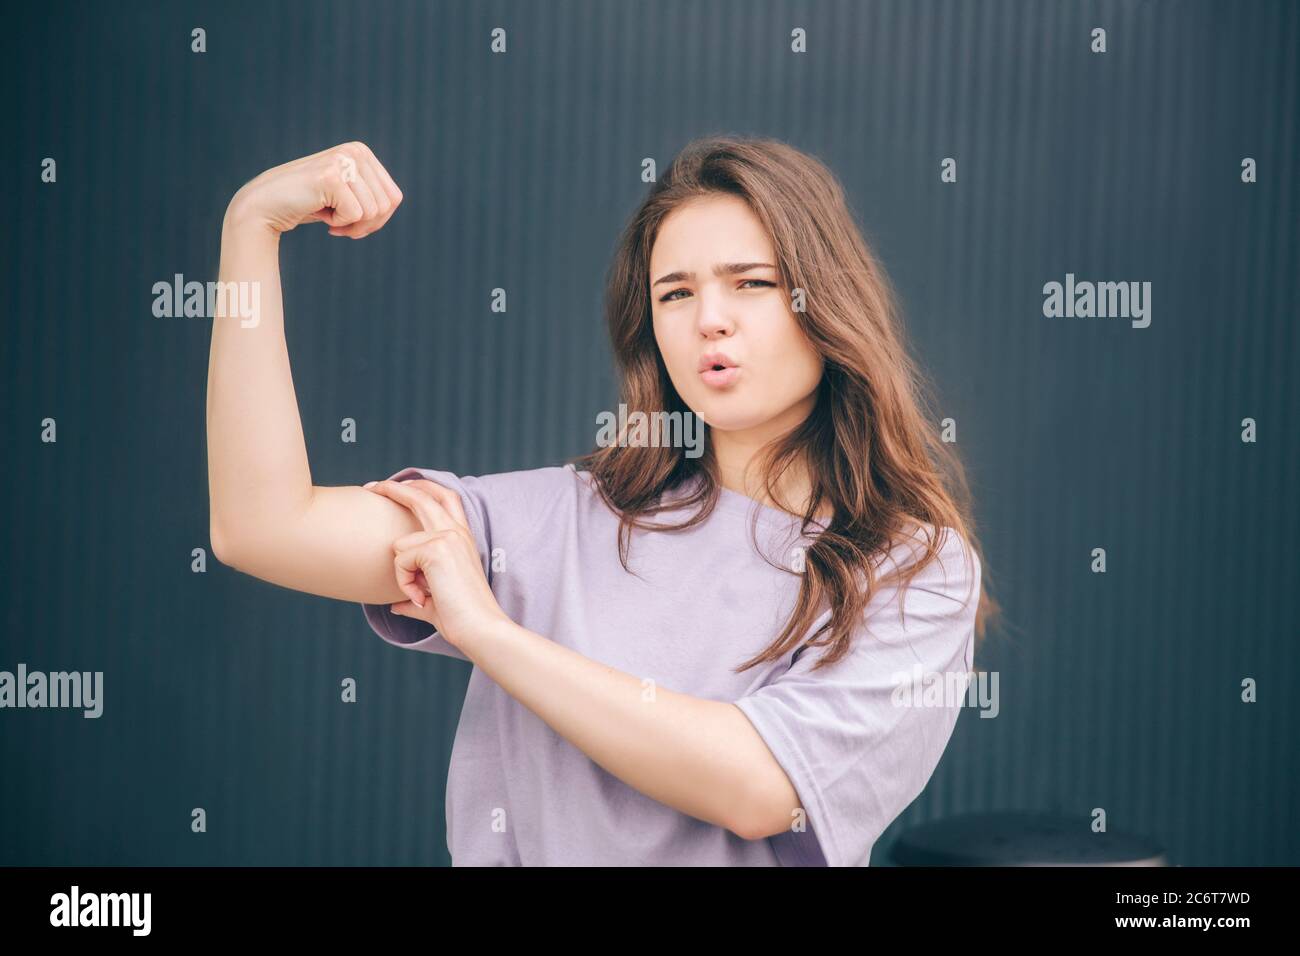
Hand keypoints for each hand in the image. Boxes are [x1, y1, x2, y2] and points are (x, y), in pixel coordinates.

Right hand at [224, 141, 402, 238]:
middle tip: (342, 226)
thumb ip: (371, 195)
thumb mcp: (346, 195)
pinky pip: (355, 214)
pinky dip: (338, 223)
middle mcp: (355, 151)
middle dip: (367, 225)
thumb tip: (394, 202)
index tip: (354, 222)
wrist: (266, 205)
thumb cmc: (308, 204)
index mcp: (362, 152)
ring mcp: (343, 161)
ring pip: (374, 212)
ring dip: (352, 226)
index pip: (394, 197)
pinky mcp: (331, 176)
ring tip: (329, 218)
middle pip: (387, 205)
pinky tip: (321, 214)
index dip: (378, 220)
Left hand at [363, 478, 510, 647]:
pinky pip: (400, 562)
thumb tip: (396, 606)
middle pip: (421, 494)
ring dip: (403, 575)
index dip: (421, 488)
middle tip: (371, 486)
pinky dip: (405, 584)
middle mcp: (455, 532)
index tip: (397, 486)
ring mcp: (447, 537)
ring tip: (421, 595)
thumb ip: (415, 597)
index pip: (443, 497)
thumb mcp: (434, 602)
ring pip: (400, 545)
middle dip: (393, 488)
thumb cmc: (461, 618)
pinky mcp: (436, 549)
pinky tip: (423, 597)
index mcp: (461, 538)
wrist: (480, 628)